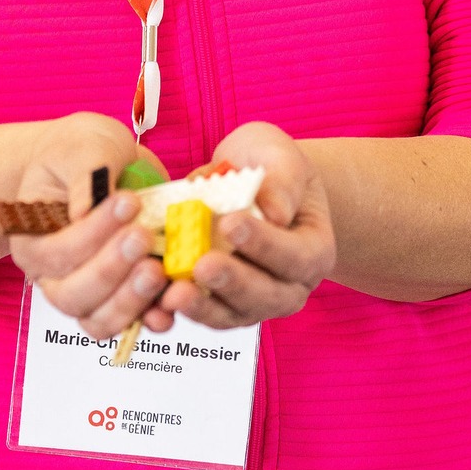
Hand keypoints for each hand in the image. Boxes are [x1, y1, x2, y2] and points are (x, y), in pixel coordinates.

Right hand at [7, 113, 174, 341]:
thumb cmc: (80, 151)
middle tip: (143, 237)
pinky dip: (151, 317)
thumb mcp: (82, 146)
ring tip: (159, 270)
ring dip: (130, 301)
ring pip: (100, 320)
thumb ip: (86, 174)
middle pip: (73, 296)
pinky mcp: (121, 297)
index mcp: (33, 239)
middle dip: (111, 270)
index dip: (93, 232)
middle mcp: (52, 276)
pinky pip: (131, 322)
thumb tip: (87, 210)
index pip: (57, 251)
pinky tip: (170, 302)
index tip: (129, 201)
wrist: (99, 163)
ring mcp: (87, 293)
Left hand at [165, 121, 335, 330]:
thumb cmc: (269, 164)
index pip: (296, 256)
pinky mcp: (219, 305)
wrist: (248, 177)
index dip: (265, 245)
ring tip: (175, 293)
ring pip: (232, 314)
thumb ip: (283, 181)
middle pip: (266, 296)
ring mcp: (254, 301)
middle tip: (202, 265)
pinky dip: (178, 311)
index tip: (231, 224)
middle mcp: (289, 285)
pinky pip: (202, 314)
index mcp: (314, 249)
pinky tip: (156, 302)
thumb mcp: (280, 155)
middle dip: (232, 282)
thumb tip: (274, 213)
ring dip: (203, 306)